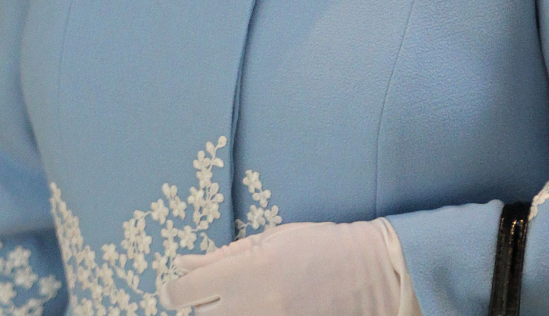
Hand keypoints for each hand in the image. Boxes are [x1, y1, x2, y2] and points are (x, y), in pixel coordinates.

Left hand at [158, 219, 418, 315]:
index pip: (184, 293)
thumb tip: (182, 264)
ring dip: (228, 314)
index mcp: (244, 272)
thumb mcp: (269, 240)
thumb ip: (222, 257)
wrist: (372, 274)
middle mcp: (252, 305)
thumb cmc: (319, 247)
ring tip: (247, 302)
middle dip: (203, 305)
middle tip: (221, 295)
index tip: (179, 290)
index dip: (176, 291)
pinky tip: (265, 308)